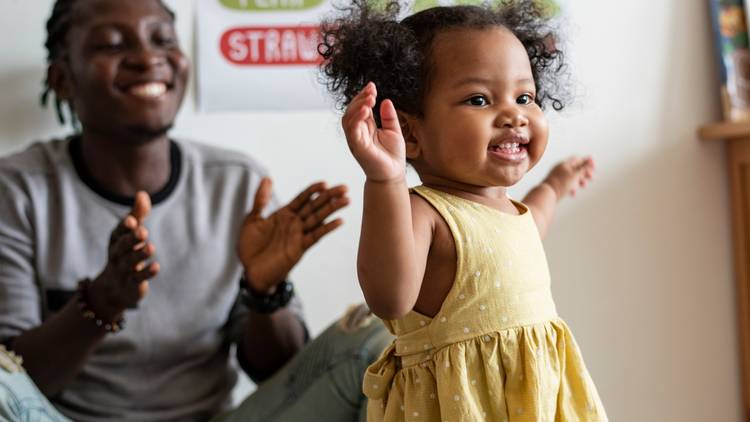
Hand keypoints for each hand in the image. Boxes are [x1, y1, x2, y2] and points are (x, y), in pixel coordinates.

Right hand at [89, 192, 159, 319]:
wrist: (113, 288)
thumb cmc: (125, 252)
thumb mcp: (129, 233)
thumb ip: (138, 214)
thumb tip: (142, 193)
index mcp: (116, 240)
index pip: (119, 231)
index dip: (125, 226)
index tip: (133, 220)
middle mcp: (117, 254)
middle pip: (123, 246)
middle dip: (131, 239)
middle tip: (143, 231)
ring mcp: (124, 270)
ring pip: (130, 262)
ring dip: (140, 254)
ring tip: (151, 247)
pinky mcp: (132, 284)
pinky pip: (138, 278)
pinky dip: (147, 273)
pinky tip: (156, 267)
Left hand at [238, 178, 348, 292]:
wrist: (250, 271)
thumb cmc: (250, 247)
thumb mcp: (252, 219)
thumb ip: (261, 200)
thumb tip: (267, 178)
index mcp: (284, 214)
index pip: (302, 198)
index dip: (313, 190)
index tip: (325, 183)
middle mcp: (294, 223)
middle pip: (315, 206)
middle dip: (329, 196)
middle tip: (345, 188)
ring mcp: (298, 235)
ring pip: (318, 218)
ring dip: (332, 209)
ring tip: (346, 200)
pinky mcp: (300, 247)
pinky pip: (315, 236)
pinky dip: (327, 228)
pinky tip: (339, 221)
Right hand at [342, 82, 405, 182]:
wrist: (393, 174)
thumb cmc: (392, 156)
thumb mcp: (393, 131)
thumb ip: (389, 116)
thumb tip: (385, 100)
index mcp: (365, 128)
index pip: (360, 108)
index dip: (364, 96)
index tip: (372, 86)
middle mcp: (358, 133)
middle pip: (351, 111)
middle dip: (360, 98)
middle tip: (371, 91)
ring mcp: (356, 140)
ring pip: (348, 119)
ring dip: (357, 106)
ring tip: (369, 99)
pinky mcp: (358, 147)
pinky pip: (352, 131)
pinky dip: (356, 119)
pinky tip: (365, 111)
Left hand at [543, 156, 594, 198]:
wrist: (546, 194)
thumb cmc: (560, 184)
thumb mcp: (575, 175)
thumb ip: (583, 167)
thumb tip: (591, 159)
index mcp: (564, 164)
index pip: (578, 159)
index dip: (587, 162)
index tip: (594, 168)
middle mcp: (560, 169)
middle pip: (575, 168)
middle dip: (584, 173)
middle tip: (591, 178)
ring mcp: (557, 177)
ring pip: (572, 177)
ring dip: (579, 181)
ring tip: (583, 186)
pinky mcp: (556, 185)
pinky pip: (566, 184)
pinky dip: (572, 187)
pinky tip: (573, 193)